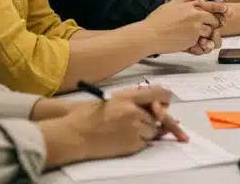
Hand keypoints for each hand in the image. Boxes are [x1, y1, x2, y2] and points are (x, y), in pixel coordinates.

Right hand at [51, 87, 176, 162]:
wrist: (74, 135)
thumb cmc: (88, 116)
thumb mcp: (111, 99)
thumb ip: (132, 100)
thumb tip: (152, 105)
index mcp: (127, 97)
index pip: (159, 94)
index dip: (164, 100)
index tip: (164, 105)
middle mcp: (133, 112)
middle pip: (157, 116)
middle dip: (153, 119)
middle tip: (146, 121)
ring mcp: (134, 129)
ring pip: (153, 131)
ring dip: (148, 131)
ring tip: (130, 130)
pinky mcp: (132, 145)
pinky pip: (145, 143)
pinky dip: (141, 142)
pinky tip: (126, 139)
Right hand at [141, 0, 227, 55]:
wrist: (150, 35)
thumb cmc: (155, 22)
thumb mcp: (167, 6)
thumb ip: (179, 0)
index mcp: (187, 2)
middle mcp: (194, 10)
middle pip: (216, 11)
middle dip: (218, 18)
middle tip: (219, 23)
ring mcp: (196, 22)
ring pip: (212, 27)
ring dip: (207, 33)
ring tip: (196, 37)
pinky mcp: (196, 34)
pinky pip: (207, 39)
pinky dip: (203, 42)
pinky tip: (194, 43)